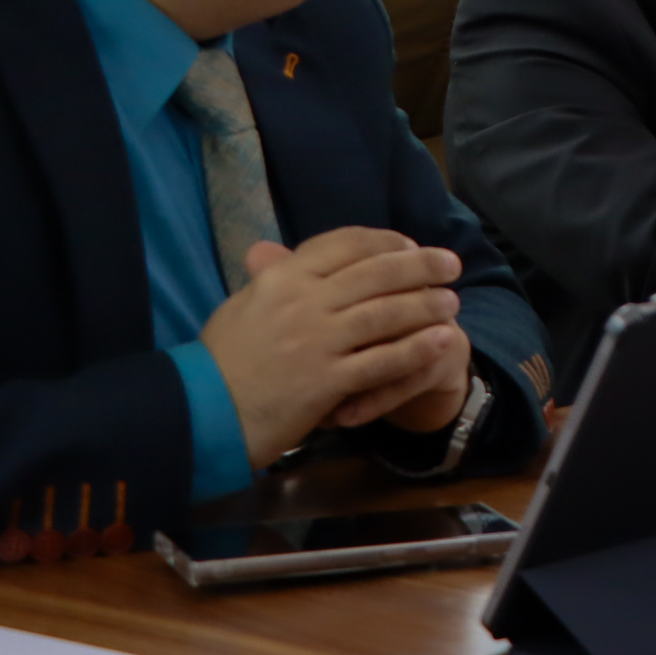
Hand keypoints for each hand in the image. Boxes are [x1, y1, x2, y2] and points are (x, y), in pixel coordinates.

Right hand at [200, 228, 464, 467]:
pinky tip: (441, 341)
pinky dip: (416, 349)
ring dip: (426, 305)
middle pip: (376, 272)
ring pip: (386, 313)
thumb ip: (269, 278)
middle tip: (451, 264)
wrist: (202, 412)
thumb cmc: (220, 360)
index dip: (385, 241)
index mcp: (283, 277)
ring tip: (452, 302)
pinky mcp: (327, 380)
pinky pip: (383, 360)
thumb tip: (273, 251)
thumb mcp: (241, 305)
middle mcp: (303, 301)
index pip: (345, 244)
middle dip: (420, 265)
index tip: (410, 245)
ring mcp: (317, 341)